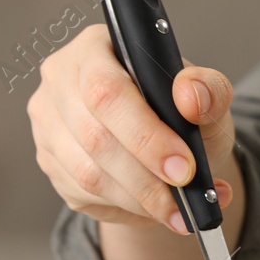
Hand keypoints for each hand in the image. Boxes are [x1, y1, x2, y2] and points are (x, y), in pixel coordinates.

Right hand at [28, 24, 244, 259]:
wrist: (167, 144)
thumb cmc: (180, 110)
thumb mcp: (207, 97)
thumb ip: (209, 91)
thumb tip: (191, 98)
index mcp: (96, 48)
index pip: (106, 91)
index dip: (145, 134)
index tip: (184, 167)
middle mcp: (61, 81)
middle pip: (95, 137)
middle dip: (147, 177)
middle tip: (185, 197)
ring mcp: (49, 123)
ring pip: (87, 174)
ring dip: (139, 201)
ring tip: (180, 211)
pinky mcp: (50, 162)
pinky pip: (84, 195)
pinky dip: (126, 209)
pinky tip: (155, 209)